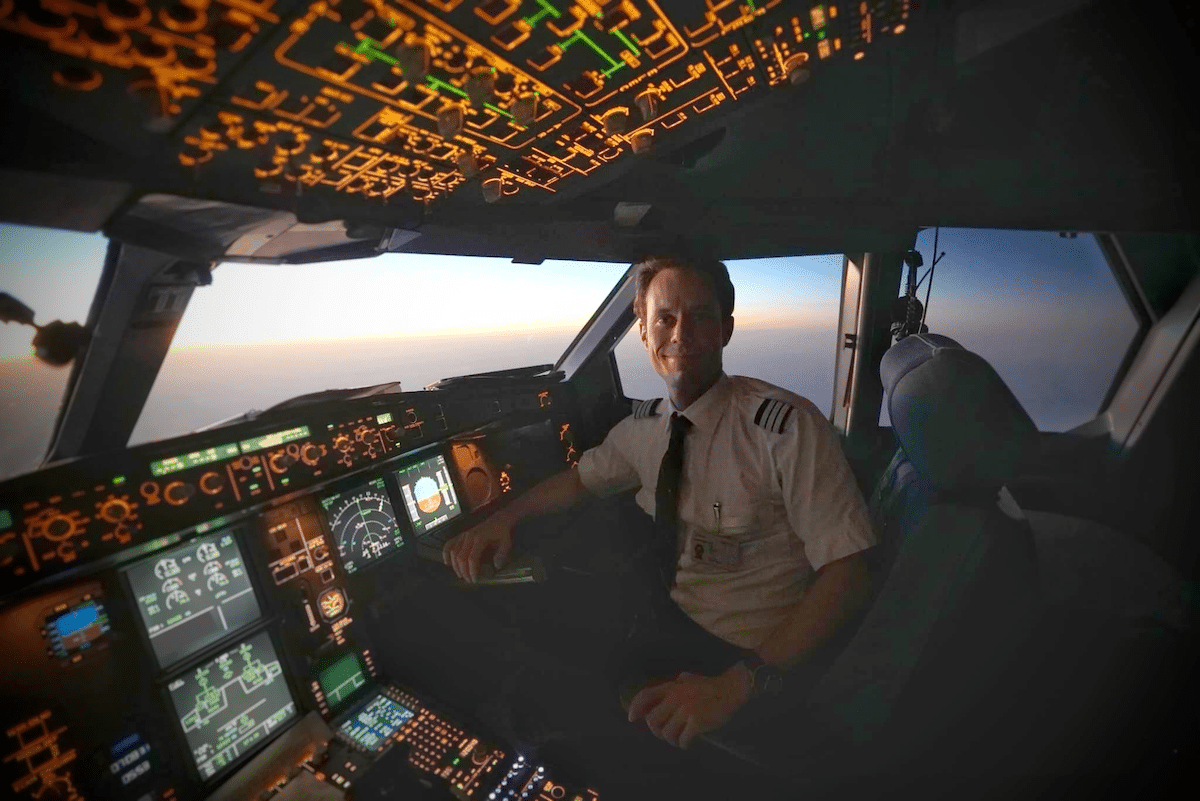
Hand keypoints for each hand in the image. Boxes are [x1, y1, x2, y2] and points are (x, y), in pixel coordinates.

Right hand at [442, 515, 513, 582]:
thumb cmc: (502, 532)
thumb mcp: (506, 543)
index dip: (472, 570)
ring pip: (453, 552)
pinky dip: (446, 554)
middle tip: (468, 579)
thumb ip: (501, 554)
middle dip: (463, 570)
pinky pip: (449, 544)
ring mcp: (464, 535)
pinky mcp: (461, 535)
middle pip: (461, 556)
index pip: (472, 557)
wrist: (498, 520)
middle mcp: (469, 536)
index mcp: (480, 538)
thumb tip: (496, 566)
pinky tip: (448, 563)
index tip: (474, 579)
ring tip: (461, 575)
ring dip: (455, 565)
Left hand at [626, 666, 751, 748]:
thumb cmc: (710, 686)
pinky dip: (684, 743)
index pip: (646, 696)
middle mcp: (675, 697)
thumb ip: (675, 685)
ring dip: (672, 739)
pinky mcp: (696, 721)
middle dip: (656, 730)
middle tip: (666, 733)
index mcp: (672, 687)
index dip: (635, 708)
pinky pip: (682, 739)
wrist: (731, 689)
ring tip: (679, 739)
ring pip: (666, 733)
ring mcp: (686, 710)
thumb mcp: (689, 679)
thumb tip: (662, 691)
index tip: (631, 718)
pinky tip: (689, 742)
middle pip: (652, 720)